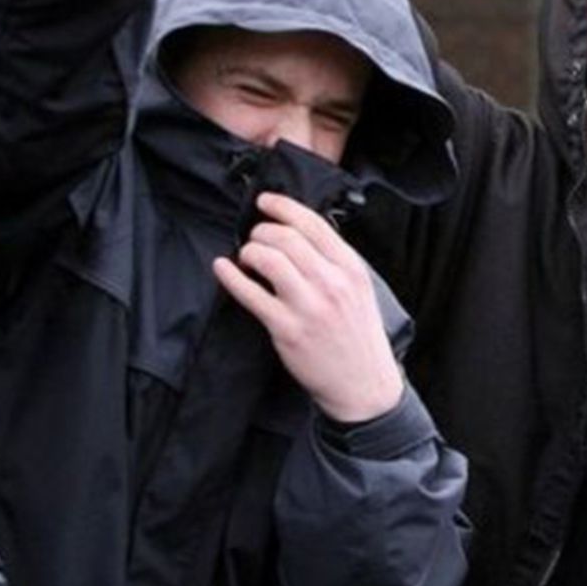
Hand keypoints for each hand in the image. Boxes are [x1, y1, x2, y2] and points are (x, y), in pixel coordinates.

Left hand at [214, 191, 404, 423]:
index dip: (283, 206)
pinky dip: (231, 276)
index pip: (313, 224)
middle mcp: (332, 283)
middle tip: (255, 238)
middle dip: (261, 231)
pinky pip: (250, 294)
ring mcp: (309, 306)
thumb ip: (335, 262)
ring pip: (268, 259)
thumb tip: (299, 234)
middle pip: (286, 237)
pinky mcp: (287, 329)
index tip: (265, 202)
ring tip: (247, 257)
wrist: (363, 384)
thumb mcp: (360, 289)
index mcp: (351, 268)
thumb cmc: (358, 336)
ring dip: (250, 251)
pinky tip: (223, 268)